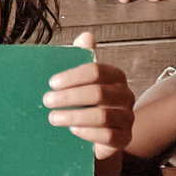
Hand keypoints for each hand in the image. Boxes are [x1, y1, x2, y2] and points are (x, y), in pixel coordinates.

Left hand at [44, 33, 133, 158]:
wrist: (96, 134)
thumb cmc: (85, 102)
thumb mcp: (80, 79)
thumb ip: (81, 57)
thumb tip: (86, 35)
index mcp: (116, 76)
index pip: (96, 71)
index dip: (73, 76)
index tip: (51, 83)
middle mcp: (125, 95)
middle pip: (98, 93)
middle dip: (70, 97)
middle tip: (47, 101)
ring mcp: (127, 118)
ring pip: (103, 116)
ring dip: (74, 116)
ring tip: (53, 118)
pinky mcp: (124, 139)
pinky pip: (109, 136)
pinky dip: (88, 133)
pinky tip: (72, 130)